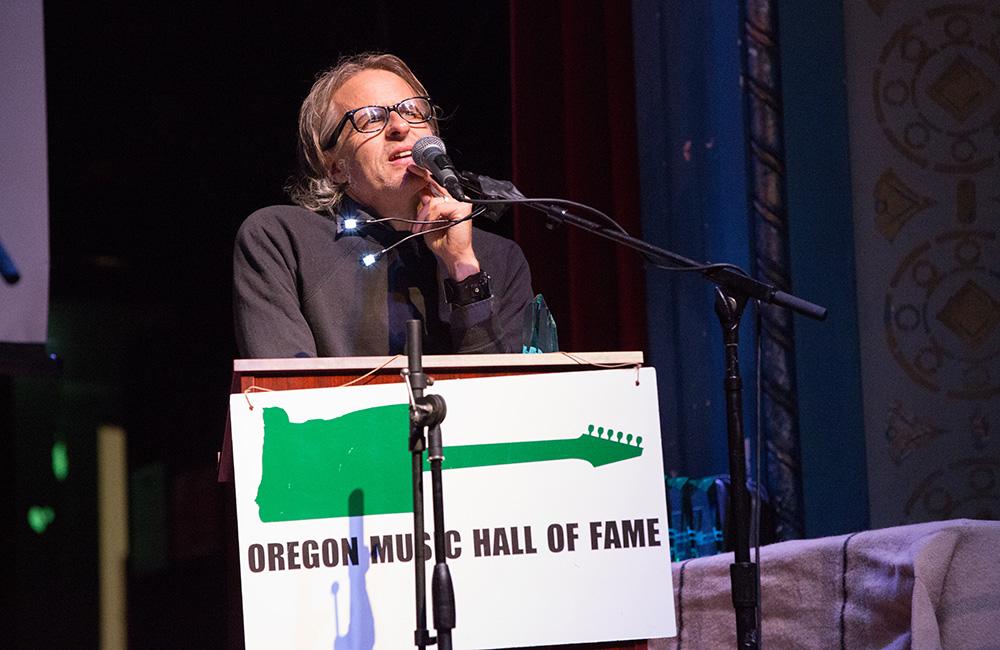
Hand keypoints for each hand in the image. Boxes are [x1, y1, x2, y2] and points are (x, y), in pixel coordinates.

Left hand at [408, 164, 480, 280]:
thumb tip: (424, 195)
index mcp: (451, 203)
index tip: (413, 169)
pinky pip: (439, 207)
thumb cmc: (443, 243)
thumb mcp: (429, 223)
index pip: (437, 186)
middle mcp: (458, 200)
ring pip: (434, 201)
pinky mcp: (462, 207)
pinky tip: (428, 227)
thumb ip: (427, 209)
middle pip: (434, 191)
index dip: (425, 177)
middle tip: (414, 199)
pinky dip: (430, 217)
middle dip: (421, 196)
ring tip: (420, 228)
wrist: (453, 256)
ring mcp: (461, 203)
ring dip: (423, 215)